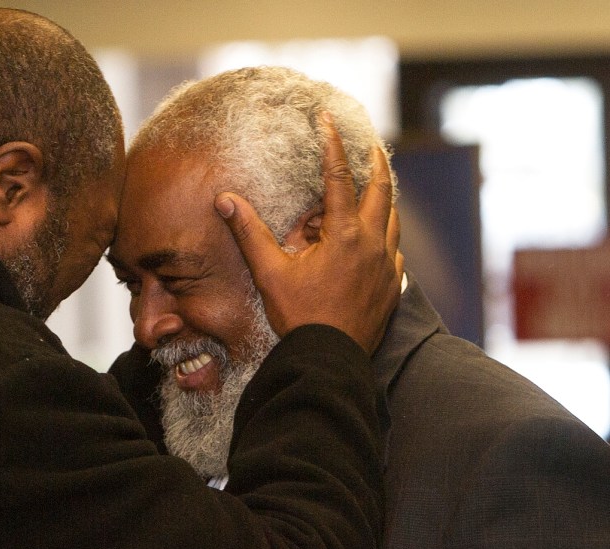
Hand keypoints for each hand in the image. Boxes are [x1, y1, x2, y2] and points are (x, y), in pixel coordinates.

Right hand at [214, 113, 402, 354]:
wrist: (330, 359)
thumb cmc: (299, 317)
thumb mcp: (269, 272)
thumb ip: (249, 232)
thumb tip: (225, 199)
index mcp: (345, 234)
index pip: (340, 177)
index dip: (332, 144)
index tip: (328, 119)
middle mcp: (373, 243)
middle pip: (382, 189)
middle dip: (376, 161)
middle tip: (370, 143)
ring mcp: (387, 265)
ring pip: (392, 218)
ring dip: (383, 197)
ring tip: (374, 184)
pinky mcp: (392, 285)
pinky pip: (393, 248)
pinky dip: (384, 232)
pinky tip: (373, 236)